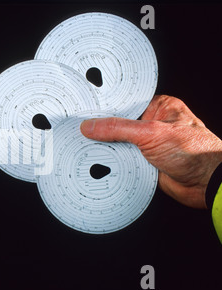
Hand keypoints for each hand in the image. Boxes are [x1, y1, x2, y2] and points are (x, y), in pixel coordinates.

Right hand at [80, 95, 221, 208]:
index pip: (126, 104)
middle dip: (104, 130)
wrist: (206, 183)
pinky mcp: (145, 162)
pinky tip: (102, 161)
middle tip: (84, 131)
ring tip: (90, 146)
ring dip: (109, 148)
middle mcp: (153, 124)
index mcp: (159, 107)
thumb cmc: (195, 151)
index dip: (106, 108)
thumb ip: (118, 129)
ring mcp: (149, 144)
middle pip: (120, 125)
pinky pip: (123, 160)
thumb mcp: (151, 133)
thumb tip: (92, 126)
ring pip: (120, 144)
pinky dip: (114, 162)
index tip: (86, 112)